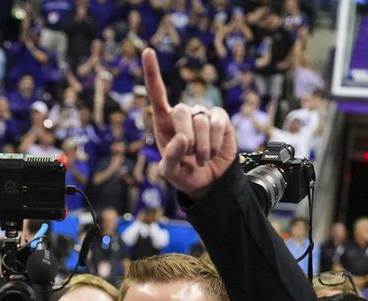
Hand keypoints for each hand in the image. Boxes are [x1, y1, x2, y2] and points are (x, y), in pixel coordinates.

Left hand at [142, 48, 235, 200]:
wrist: (208, 181)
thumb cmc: (184, 173)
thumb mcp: (170, 172)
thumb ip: (171, 157)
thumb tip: (183, 138)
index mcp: (164, 122)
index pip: (157, 95)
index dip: (152, 73)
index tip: (147, 52)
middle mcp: (182, 114)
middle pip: (181, 111)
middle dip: (187, 138)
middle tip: (190, 155)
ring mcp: (202, 114)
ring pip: (201, 122)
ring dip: (202, 148)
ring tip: (201, 159)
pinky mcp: (220, 118)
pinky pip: (217, 124)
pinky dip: (215, 143)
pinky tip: (213, 151)